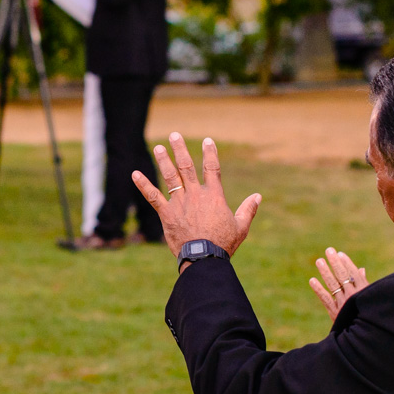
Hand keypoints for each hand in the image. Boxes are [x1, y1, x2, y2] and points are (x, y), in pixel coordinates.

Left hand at [132, 133, 261, 258]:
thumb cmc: (223, 244)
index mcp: (214, 196)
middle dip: (180, 149)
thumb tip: (258, 196)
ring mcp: (179, 203)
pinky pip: (153, 196)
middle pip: (186, 167)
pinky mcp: (166, 214)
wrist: (204, 258)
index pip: (212, 169)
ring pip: (170, 177)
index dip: (210, 153)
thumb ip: (248, 210)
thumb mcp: (240, 227)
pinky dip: (143, 185)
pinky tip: (134, 174)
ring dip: (163, 161)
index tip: (208, 141)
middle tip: (174, 135)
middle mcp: (195, 195)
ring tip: (158, 148)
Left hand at [308, 248, 369, 320]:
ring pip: (333, 284)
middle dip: (335, 262)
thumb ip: (364, 284)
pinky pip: (325, 299)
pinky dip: (318, 290)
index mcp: (364, 291)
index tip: (340, 254)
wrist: (365, 336)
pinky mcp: (335, 312)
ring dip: (325, 272)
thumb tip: (361, 269)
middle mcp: (353, 296)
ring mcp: (343, 304)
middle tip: (328, 250)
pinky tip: (312, 280)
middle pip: (343, 276)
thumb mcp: (371, 297)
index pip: (354, 274)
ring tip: (319, 261)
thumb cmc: (370, 314)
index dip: (346, 263)